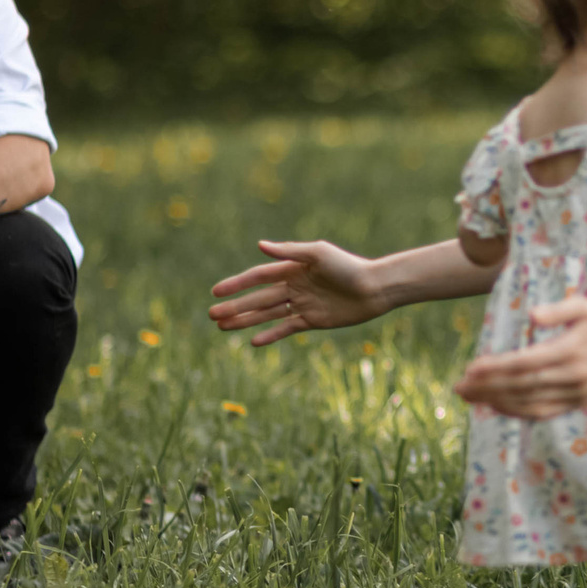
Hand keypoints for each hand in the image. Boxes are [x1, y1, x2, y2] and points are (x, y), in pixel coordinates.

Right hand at [208, 239, 384, 345]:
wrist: (375, 288)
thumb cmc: (348, 266)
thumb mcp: (318, 254)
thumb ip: (289, 251)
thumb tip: (259, 246)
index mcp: (293, 268)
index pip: (258, 277)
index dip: (236, 284)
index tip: (216, 291)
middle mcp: (294, 286)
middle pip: (258, 298)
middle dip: (235, 306)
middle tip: (211, 315)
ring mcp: (302, 304)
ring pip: (267, 314)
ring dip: (245, 321)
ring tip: (222, 327)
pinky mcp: (313, 320)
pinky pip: (286, 328)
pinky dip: (270, 335)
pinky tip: (252, 341)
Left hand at [452, 297, 586, 416]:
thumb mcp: (585, 306)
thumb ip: (558, 310)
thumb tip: (532, 316)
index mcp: (570, 351)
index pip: (525, 363)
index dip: (497, 368)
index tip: (472, 367)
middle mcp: (571, 376)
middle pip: (521, 385)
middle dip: (487, 387)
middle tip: (459, 385)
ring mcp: (575, 393)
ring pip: (529, 402)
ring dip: (496, 401)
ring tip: (470, 397)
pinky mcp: (577, 402)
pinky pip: (543, 411)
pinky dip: (518, 411)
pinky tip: (497, 406)